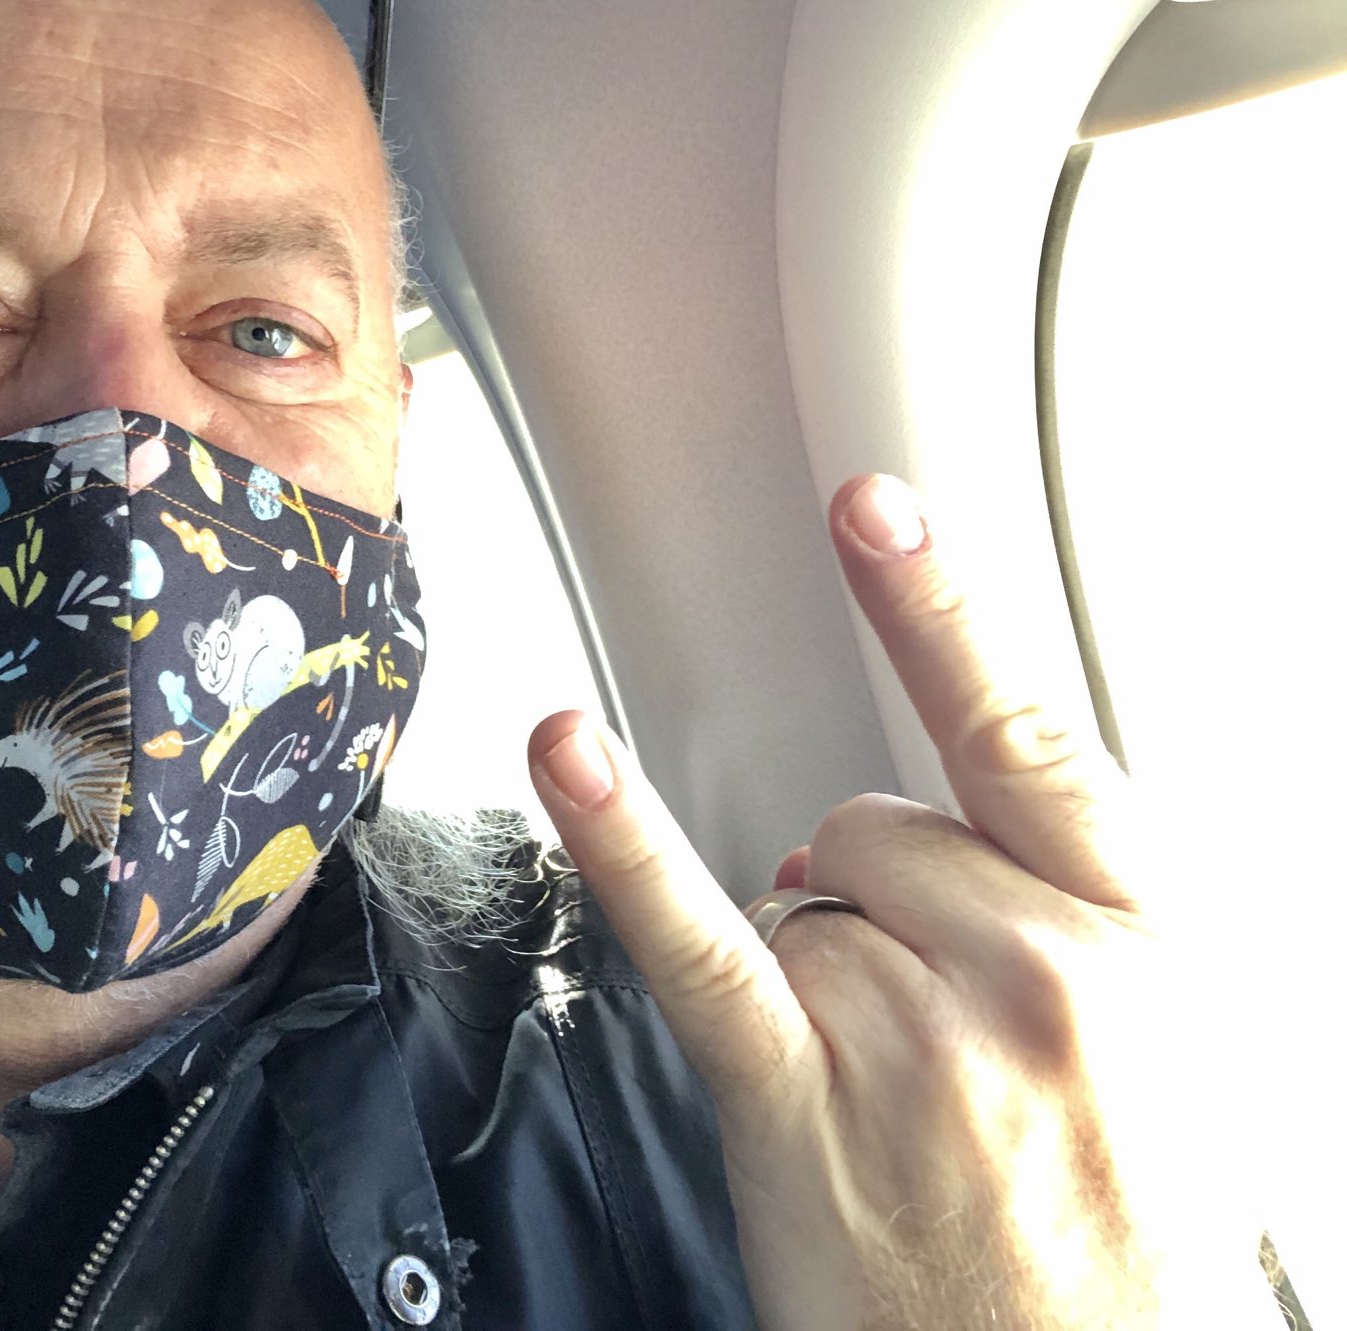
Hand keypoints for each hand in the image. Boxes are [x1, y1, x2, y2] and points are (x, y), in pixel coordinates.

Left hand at [529, 475, 1273, 1329]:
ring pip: (791, 898)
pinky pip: (696, 938)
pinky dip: (622, 841)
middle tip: (921, 1026)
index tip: (873, 506)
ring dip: (812, 975)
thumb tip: (913, 827)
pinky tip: (570, 754)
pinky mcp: (797, 1093)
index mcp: (1132, 937)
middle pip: (869, 825)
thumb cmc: (1111, 1228)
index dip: (937, 608)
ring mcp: (910, 1031)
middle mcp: (1030, 969)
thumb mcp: (1163, 1046)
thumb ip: (1061, 904)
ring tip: (884, 1095)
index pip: (1020, 733)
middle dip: (868, 903)